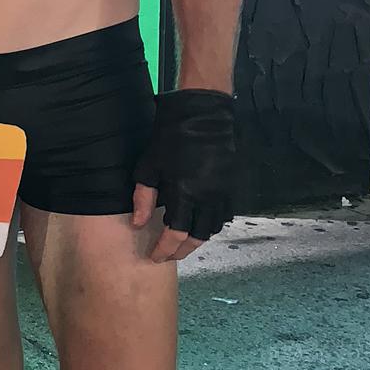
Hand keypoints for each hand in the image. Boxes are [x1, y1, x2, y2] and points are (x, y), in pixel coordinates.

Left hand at [132, 90, 234, 264]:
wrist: (203, 113)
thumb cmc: (170, 137)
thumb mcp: (149, 166)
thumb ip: (143, 198)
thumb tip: (138, 225)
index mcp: (185, 193)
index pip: (176, 234)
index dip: (165, 248)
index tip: (155, 255)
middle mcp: (207, 197)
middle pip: (197, 237)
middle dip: (182, 250)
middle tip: (168, 255)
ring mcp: (223, 191)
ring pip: (213, 227)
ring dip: (198, 239)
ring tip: (182, 243)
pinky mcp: (231, 184)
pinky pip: (225, 214)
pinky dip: (212, 224)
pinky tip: (200, 224)